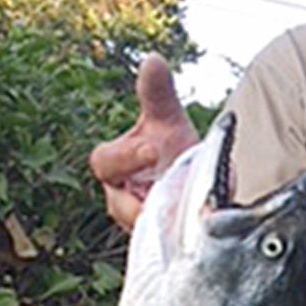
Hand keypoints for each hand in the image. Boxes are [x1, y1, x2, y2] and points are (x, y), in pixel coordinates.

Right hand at [88, 54, 198, 232]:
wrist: (196, 185)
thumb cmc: (172, 149)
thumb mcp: (169, 121)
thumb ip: (158, 94)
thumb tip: (153, 59)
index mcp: (114, 167)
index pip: (105, 163)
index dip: (126, 156)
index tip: (153, 148)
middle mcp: (120, 198)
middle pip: (120, 205)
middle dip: (142, 199)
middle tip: (169, 191)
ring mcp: (138, 224)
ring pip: (145, 228)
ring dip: (168, 220)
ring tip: (191, 210)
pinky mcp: (158, 245)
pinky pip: (165, 246)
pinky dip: (182, 237)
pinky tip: (200, 227)